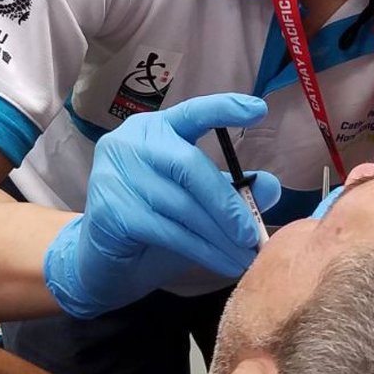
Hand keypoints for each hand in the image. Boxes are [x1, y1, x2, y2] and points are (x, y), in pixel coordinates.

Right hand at [44, 92, 280, 318]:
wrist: (101, 264)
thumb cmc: (152, 225)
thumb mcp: (196, 204)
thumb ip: (230, 190)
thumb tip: (272, 186)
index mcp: (153, 130)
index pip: (191, 113)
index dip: (223, 109)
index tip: (258, 110)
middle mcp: (130, 143)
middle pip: (189, 165)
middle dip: (227, 204)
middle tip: (252, 234)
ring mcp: (116, 174)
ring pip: (182, 205)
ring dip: (219, 236)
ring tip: (245, 257)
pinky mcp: (111, 210)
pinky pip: (168, 231)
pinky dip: (201, 250)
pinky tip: (222, 263)